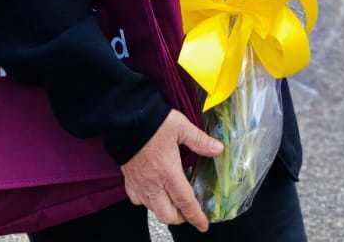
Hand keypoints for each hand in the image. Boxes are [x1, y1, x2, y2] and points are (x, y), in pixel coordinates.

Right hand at [120, 110, 221, 230]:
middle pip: (167, 215)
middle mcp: (153, 183)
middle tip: (188, 211)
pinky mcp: (128, 179)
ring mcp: (139, 183)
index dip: (195, 216)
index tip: (203, 225)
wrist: (125, 118)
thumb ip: (199, 140)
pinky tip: (152, 192)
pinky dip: (146, 202)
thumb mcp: (181, 127)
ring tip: (172, 202)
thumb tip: (218, 149)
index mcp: (169, 172)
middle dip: (180, 218)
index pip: (185, 202)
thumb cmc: (153, 122)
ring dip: (164, 210)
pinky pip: (137, 200)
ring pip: (152, 210)